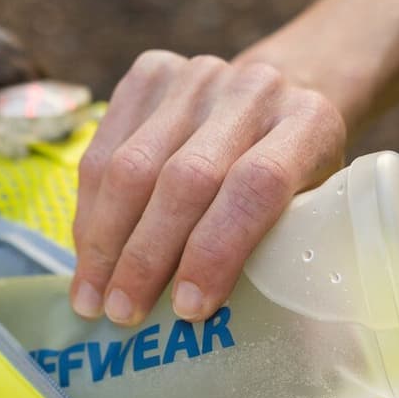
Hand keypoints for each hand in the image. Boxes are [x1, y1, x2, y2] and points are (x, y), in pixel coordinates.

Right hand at [71, 52, 345, 325]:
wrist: (281, 99)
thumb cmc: (298, 181)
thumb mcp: (312, 211)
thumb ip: (278, 248)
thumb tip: (215, 325)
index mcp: (310, 124)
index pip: (255, 185)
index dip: (215, 250)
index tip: (187, 309)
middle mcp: (255, 89)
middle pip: (185, 177)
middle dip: (146, 257)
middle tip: (122, 314)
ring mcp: (199, 75)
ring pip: (132, 164)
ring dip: (104, 241)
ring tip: (92, 296)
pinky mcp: (151, 72)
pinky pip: (103, 147)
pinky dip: (89, 210)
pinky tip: (86, 253)